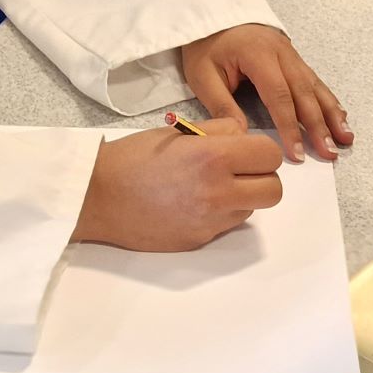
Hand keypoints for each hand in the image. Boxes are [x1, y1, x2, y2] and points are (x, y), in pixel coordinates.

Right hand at [70, 116, 283, 251]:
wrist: (99, 196)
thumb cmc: (134, 157)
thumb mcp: (179, 132)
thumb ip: (219, 132)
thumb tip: (245, 136)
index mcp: (213, 157)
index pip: (270, 155)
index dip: (261, 151)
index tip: (246, 150)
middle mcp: (218, 192)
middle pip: (273, 191)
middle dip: (261, 178)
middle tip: (239, 170)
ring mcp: (210, 221)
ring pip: (252, 210)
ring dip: (242, 197)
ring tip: (212, 186)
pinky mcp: (199, 240)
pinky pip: (227, 225)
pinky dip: (221, 213)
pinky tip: (194, 203)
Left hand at [180, 23, 352, 162]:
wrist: (212, 14)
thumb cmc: (205, 46)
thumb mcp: (202, 76)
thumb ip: (222, 106)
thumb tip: (243, 137)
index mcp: (258, 55)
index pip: (279, 96)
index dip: (290, 127)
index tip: (298, 153)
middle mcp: (281, 52)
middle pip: (304, 92)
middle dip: (319, 125)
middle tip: (330, 152)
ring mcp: (290, 52)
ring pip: (314, 86)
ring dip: (331, 113)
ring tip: (345, 137)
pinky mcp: (292, 56)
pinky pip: (313, 79)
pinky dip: (327, 99)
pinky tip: (339, 115)